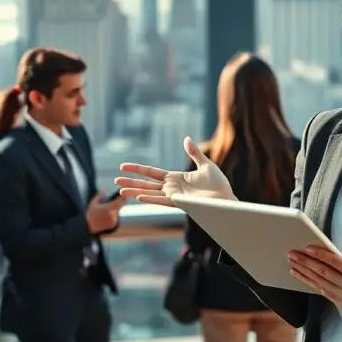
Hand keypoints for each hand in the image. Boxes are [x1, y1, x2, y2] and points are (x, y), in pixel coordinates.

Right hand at [86, 191, 125, 233]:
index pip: (121, 200)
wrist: (88, 227)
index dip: (123, 196)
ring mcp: (114, 220)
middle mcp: (113, 214)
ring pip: (118, 211)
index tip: (123, 193)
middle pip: (121, 205)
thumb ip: (99, 196)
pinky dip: (113, 215)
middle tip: (119, 198)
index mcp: (109, 207)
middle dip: (120, 201)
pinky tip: (107, 215)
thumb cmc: (90, 214)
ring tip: (109, 208)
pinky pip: (116, 217)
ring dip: (116, 209)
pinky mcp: (113, 224)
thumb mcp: (93, 203)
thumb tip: (103, 190)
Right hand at [115, 136, 234, 206]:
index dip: (138, 169)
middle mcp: (172, 188)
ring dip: (136, 191)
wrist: (226, 198)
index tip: (123, 166)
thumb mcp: (205, 165)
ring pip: (150, 193)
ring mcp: (175, 196)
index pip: (152, 172)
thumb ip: (194, 153)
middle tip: (115, 178)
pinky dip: (150, 198)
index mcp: (176, 178)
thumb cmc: (218, 184)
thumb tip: (186, 138)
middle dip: (132, 181)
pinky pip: (162, 200)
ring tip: (120, 190)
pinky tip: (139, 197)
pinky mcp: (180, 203)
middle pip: (147, 183)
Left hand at [288, 233, 341, 317]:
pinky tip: (305, 278)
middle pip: (323, 273)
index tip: (307, 248)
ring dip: (305, 275)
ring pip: (321, 284)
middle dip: (306, 263)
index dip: (319, 254)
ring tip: (293, 266)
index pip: (334, 262)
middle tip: (292, 255)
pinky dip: (314, 285)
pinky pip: (326, 293)